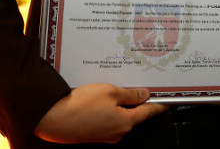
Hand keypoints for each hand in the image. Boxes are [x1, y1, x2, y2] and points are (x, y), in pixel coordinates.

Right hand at [34, 83, 167, 143]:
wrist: (51, 118)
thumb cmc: (80, 105)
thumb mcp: (110, 92)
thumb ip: (130, 94)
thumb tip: (144, 95)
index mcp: (126, 122)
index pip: (149, 112)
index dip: (158, 104)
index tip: (167, 99)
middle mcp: (118, 132)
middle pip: (134, 114)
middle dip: (136, 100)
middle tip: (138, 85)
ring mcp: (105, 135)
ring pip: (120, 116)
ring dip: (120, 104)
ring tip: (114, 89)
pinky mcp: (93, 134)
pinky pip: (107, 120)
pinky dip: (108, 109)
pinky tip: (100, 99)